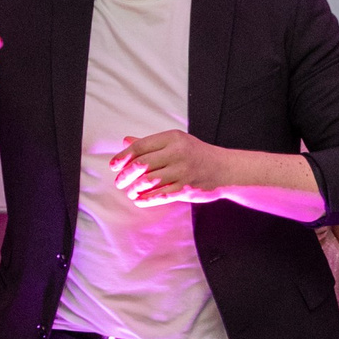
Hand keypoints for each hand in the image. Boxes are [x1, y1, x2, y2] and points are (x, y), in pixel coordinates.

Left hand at [110, 130, 229, 205]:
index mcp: (172, 138)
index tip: (113, 166)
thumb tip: (126, 142)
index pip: (140, 147)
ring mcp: (182, 172)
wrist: (224, 169)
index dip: (123, 157)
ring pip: (149, 181)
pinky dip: (147, 199)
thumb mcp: (176, 142)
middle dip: (126, 175)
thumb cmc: (198, 154)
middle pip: (142, 164)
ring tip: (129, 192)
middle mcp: (177, 153)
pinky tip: (139, 201)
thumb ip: (151, 143)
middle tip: (119, 182)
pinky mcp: (186, 189)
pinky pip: (161, 195)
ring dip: (135, 188)